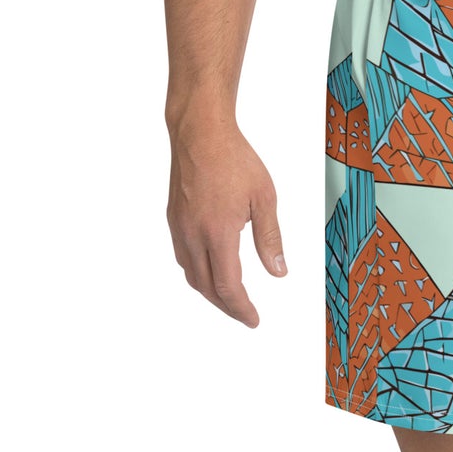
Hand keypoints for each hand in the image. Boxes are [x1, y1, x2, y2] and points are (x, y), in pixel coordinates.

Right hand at [167, 122, 284, 327]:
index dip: (241, 308)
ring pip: (191, 275)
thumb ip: (270, 239)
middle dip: (227, 307)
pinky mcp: (173, 218)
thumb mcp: (265, 199)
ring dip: (210, 293)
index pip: (227, 286)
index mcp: (217, 233)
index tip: (253, 320)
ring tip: (230, 299)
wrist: (199, 131)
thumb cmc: (234, 159)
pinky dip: (198, 273)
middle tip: (245, 315)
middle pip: (207, 287)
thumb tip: (278, 272)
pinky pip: (183, 257)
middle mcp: (192, 234)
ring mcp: (179, 227)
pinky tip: (211, 271)